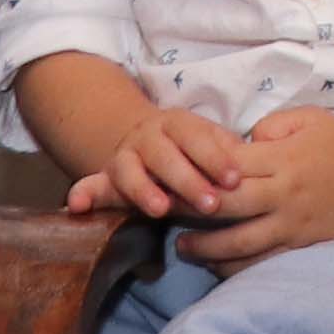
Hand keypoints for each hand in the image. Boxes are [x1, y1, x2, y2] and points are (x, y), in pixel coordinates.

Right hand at [72, 104, 250, 222]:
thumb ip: (227, 150)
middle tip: (210, 205)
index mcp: (179, 123)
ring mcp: (125, 154)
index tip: (234, 180)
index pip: (198, 137)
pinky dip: (83, 194)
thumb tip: (257, 161)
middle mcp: (149, 135)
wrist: (142, 135)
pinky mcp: (107, 175)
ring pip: (131, 170)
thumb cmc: (190, 146)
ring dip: (144, 191)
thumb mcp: (209, 140)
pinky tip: (76, 206)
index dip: (215, 157)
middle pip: (166, 155)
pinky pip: (92, 184)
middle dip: (188, 181)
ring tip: (161, 210)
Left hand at [178, 107, 333, 268]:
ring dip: (205, 247)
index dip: (195, 169)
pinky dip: (234, 268)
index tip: (170, 170)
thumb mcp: (311, 119)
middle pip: (224, 206)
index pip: (227, 165)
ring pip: (239, 244)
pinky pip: (261, 263)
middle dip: (187, 209)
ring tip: (182, 246)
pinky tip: (215, 265)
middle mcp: (285, 195)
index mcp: (285, 158)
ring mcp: (293, 226)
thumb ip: (270, 127)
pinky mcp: (301, 248)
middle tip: (160, 209)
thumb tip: (236, 146)